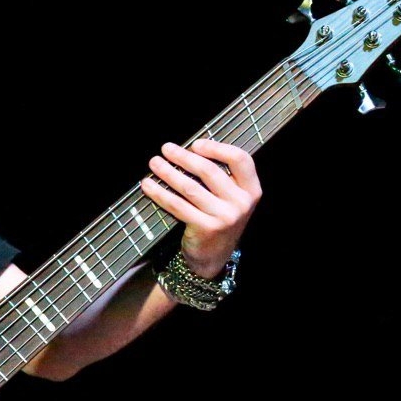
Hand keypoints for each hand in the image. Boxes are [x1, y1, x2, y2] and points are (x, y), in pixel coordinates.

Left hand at [140, 139, 261, 276]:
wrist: (214, 256)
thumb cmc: (219, 220)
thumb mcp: (230, 199)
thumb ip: (221, 177)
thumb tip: (189, 151)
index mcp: (252, 189)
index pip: (240, 159)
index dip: (217, 148)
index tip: (195, 144)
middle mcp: (241, 202)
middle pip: (210, 171)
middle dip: (184, 157)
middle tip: (166, 148)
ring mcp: (225, 216)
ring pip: (190, 187)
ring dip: (168, 172)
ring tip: (154, 163)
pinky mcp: (206, 227)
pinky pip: (177, 205)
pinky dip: (160, 193)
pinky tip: (148, 185)